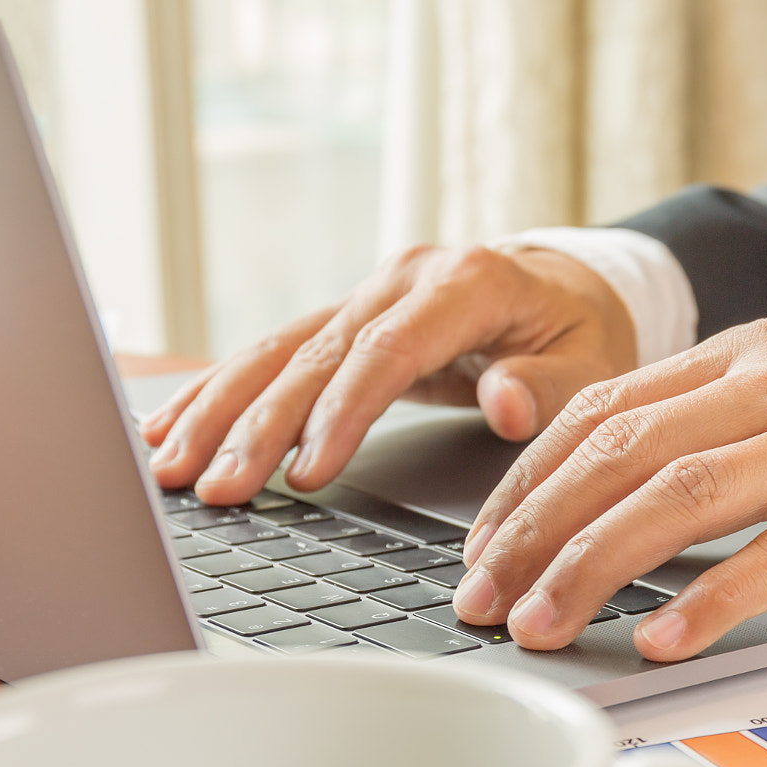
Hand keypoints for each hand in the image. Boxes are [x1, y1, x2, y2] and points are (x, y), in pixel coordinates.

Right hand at [138, 245, 635, 504]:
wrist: (567, 286)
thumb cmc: (583, 331)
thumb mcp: (594, 361)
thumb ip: (550, 386)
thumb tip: (507, 403)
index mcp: (466, 282)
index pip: (388, 351)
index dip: (342, 412)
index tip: (308, 472)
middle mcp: (403, 280)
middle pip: (317, 354)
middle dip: (259, 424)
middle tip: (217, 486)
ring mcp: (367, 295)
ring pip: (279, 351)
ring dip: (221, 410)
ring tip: (172, 466)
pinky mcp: (347, 320)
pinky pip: (276, 355)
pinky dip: (223, 392)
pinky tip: (174, 426)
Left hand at [452, 319, 766, 659]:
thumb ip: (744, 431)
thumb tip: (643, 507)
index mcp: (760, 355)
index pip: (607, 409)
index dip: (527, 481)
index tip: (484, 546)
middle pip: (621, 452)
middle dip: (531, 532)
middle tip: (482, 602)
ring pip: (681, 496)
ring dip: (594, 568)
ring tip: (544, 628)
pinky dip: (714, 600)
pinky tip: (666, 640)